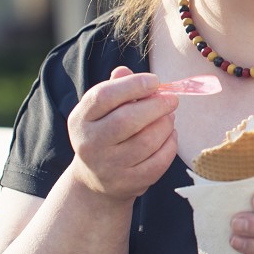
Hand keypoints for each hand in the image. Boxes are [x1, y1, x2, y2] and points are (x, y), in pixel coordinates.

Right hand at [66, 67, 178, 201]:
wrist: (97, 180)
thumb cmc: (105, 133)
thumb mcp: (102, 110)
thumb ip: (115, 88)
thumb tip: (125, 70)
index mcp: (81, 119)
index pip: (104, 96)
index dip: (133, 85)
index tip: (155, 80)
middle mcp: (90, 144)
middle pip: (127, 120)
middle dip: (156, 105)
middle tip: (172, 99)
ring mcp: (109, 167)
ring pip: (147, 141)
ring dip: (166, 124)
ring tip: (169, 117)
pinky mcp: (129, 183)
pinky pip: (159, 161)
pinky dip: (170, 144)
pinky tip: (169, 135)